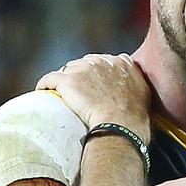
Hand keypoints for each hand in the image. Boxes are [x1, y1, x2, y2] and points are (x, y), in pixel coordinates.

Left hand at [35, 53, 151, 143]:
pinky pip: (49, 79)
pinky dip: (45, 85)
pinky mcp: (67, 80)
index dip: (95, 73)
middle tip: (78, 93)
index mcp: (120, 62)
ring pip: (66, 70)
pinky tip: (42, 93)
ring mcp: (83, 69)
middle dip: (79, 75)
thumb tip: (129, 82)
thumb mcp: (143, 91)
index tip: (93, 85)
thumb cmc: (133, 115)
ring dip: (64, 81)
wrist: (120, 125)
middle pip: (83, 64)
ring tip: (61, 95)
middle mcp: (102, 61)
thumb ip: (134, 79)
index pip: (102, 62)